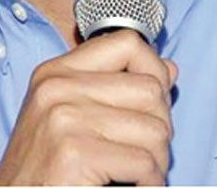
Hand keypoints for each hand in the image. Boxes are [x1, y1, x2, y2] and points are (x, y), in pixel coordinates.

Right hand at [0, 30, 177, 185]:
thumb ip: (118, 89)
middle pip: (150, 89)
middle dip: (160, 127)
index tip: (153, 103)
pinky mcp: (73, 153)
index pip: (127, 43)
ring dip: (157, 161)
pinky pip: (144, 163)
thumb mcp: (73, 119)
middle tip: (142, 154)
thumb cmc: (47, 172)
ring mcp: (63, 118)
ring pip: (155, 129)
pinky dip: (149, 184)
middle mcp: (56, 87)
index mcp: (56, 72)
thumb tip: (170, 68)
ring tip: (136, 175)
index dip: (154, 70)